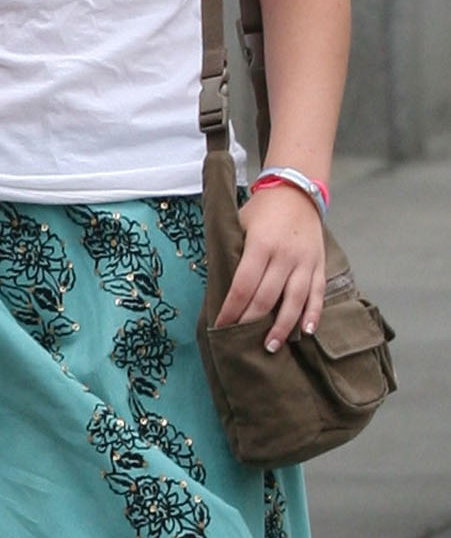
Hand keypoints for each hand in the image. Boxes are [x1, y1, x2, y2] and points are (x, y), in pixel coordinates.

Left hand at [213, 185, 326, 350]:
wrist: (297, 191)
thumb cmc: (261, 211)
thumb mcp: (238, 225)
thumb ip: (231, 252)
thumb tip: (217, 285)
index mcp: (260, 245)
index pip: (243, 285)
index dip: (231, 309)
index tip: (221, 326)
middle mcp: (285, 256)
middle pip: (267, 297)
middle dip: (251, 322)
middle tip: (240, 342)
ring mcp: (305, 262)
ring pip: (295, 300)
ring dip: (282, 326)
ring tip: (270, 346)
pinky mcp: (319, 265)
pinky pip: (318, 293)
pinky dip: (313, 314)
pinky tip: (306, 331)